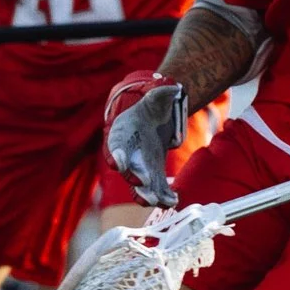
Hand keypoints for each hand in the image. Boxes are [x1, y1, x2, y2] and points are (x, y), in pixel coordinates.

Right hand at [102, 72, 185, 207]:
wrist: (152, 121)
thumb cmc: (149, 109)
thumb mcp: (154, 99)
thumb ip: (161, 94)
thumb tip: (174, 89)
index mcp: (122, 134)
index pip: (115, 146)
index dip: (115, 155)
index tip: (117, 163)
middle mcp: (128, 155)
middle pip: (128, 170)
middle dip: (135, 179)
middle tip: (143, 185)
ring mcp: (140, 167)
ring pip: (140, 186)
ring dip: (148, 195)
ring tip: (159, 201)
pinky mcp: (154, 175)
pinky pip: (157, 189)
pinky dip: (163, 197)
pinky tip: (174, 201)